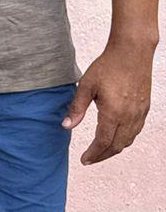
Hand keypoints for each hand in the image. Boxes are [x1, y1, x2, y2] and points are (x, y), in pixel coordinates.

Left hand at [62, 39, 154, 163]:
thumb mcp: (86, 86)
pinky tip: (117, 137)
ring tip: (101, 151)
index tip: (84, 159)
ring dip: (115, 149)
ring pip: (128, 140)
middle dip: (103, 155)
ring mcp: (139, 113)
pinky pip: (136, 130)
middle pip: (117, 146)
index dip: (93, 154)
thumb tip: (67, 126)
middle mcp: (129, 116)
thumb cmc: (108, 66)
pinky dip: (126, 139)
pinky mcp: (145, 108)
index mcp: (113, 113)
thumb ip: (77, 108)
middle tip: (91, 159)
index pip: (103, 142)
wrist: (132, 52)